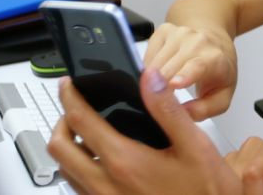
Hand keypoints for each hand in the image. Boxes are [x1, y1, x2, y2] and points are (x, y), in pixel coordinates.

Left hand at [48, 70, 240, 194]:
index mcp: (125, 161)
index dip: (70, 96)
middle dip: (60, 120)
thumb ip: (168, 110)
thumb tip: (150, 78)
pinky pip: (77, 186)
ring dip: (66, 146)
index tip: (69, 84)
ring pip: (64, 169)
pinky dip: (76, 167)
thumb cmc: (203, 192)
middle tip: (73, 106)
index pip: (81, 121)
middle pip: (59, 147)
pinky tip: (97, 160)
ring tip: (83, 131)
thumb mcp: (195, 146)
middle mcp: (106, 183)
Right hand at [144, 22, 237, 118]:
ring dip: (152, 81)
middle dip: (159, 88)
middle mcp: (197, 41)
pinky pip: (146, 55)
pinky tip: (160, 73)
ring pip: (154, 63)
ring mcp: (179, 33)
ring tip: (163, 89)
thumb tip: (183, 114)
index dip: (184, 75)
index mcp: (215, 58)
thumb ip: (205, 109)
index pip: (197, 65)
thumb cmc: (218, 70)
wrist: (214, 42)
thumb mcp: (222, 96)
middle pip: (168, 68)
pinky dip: (148, 69)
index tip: (173, 85)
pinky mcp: (164, 30)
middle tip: (158, 104)